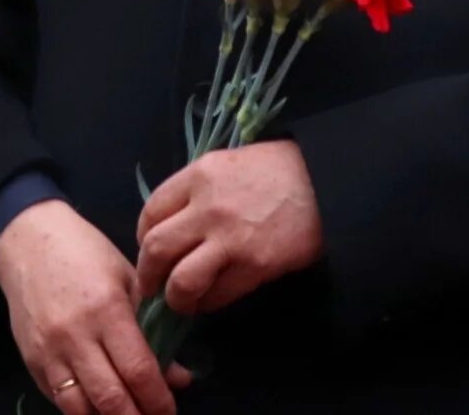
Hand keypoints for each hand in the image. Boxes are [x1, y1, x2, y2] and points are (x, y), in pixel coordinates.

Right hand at [0, 200, 181, 414]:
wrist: (26, 240)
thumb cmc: (84, 253)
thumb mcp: (127, 279)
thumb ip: (153, 328)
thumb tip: (179, 377)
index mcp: (107, 310)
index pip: (138, 370)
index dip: (158, 400)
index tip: (169, 409)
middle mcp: (75, 336)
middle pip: (110, 398)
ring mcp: (49, 352)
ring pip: (80, 409)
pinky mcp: (31, 362)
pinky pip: (58, 400)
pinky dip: (82, 411)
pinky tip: (99, 409)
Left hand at [133, 141, 322, 317]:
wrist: (325, 182)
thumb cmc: (276, 170)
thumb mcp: (227, 164)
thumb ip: (197, 190)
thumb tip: (173, 224)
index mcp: (197, 176)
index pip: (150, 212)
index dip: (142, 238)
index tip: (149, 251)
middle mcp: (206, 207)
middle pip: (155, 249)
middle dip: (147, 274)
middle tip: (151, 287)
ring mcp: (229, 238)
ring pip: (180, 281)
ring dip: (174, 298)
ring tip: (179, 301)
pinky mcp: (254, 265)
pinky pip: (217, 295)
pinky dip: (208, 304)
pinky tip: (209, 300)